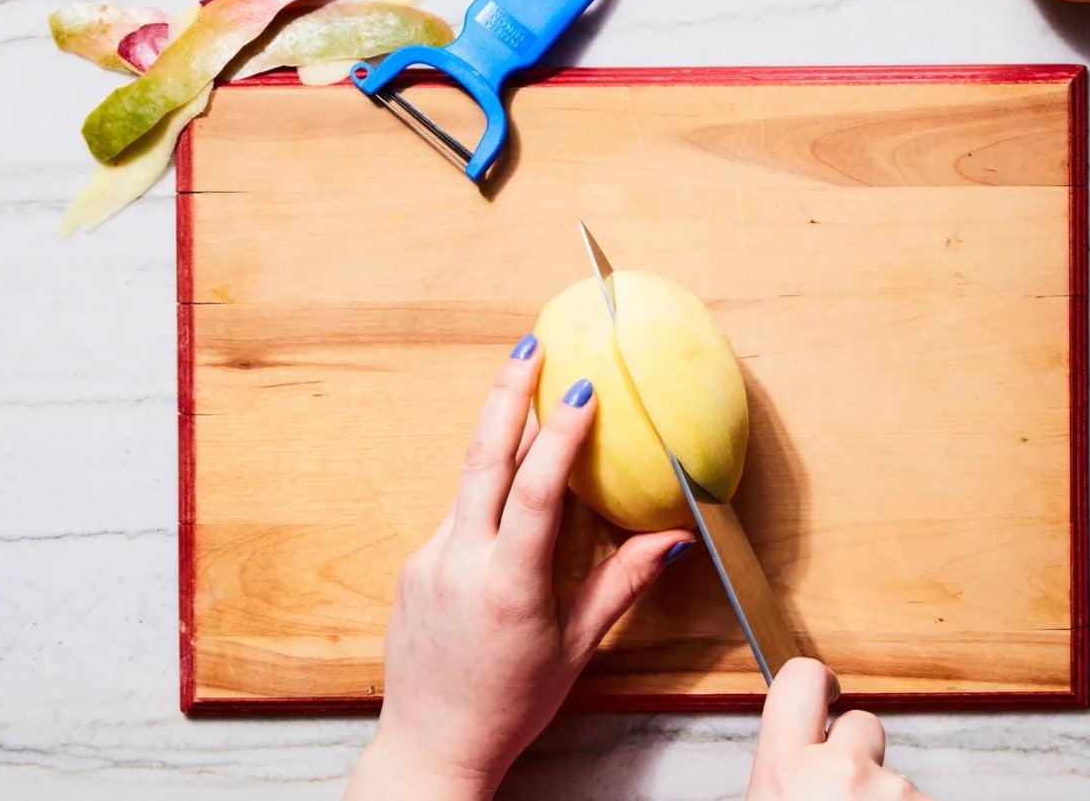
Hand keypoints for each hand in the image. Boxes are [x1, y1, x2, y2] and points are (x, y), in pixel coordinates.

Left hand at [345, 334, 693, 799]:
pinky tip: (511, 483)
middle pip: (481, 459)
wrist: (431, 744)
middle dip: (506, 394)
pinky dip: (487, 488)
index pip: (534, 491)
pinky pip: (457, 512)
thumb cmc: (510, 705)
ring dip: (500, 437)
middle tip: (530, 345)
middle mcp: (459, 563)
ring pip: (468, 482)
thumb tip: (674, 540)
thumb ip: (621, 584)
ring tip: (529, 393)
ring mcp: (429, 561)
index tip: (580, 390)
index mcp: (506, 585)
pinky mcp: (414, 567)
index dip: (559, 436)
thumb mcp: (575, 647)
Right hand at [747, 659, 931, 799]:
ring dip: (886, 797)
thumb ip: (782, 777)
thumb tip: (792, 769)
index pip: (800, 679)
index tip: (828, 690)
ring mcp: (894, 791)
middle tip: (846, 793)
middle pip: (864, 724)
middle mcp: (843, 773)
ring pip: (896, 776)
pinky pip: (923, 800)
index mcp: (786, 772)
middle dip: (862, 753)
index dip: (818, 682)